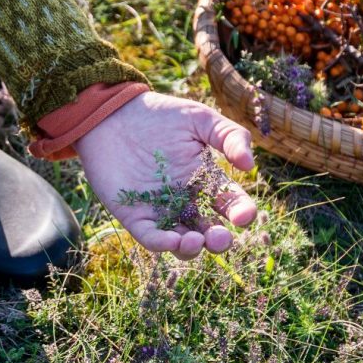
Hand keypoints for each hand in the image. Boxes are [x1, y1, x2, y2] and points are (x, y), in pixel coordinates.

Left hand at [74, 92, 256, 259]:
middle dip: (219, 241)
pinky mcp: (135, 216)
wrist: (113, 114)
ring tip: (195, 240)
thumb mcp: (199, 118)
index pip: (232, 204)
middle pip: (210, 232)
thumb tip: (249, 165)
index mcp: (207, 181)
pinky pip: (150, 237)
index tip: (244, 216)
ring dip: (192, 248)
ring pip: (182, 243)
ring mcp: (161, 212)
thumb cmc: (159, 114)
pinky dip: (162, 244)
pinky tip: (172, 240)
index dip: (242, 213)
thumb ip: (230, 136)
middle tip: (219, 238)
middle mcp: (187, 202)